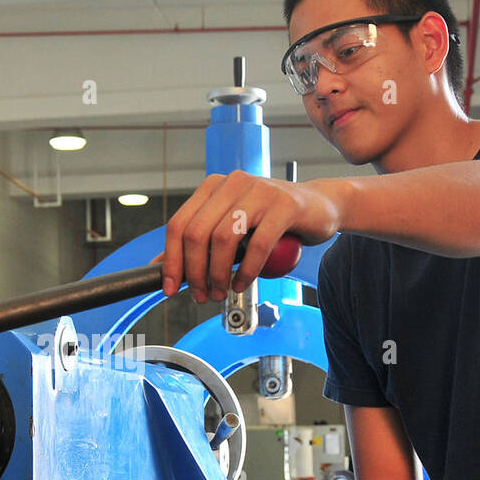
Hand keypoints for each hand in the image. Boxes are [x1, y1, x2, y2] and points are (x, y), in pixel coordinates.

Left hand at [159, 171, 344, 301]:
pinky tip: (242, 284)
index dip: (170, 260)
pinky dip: (246, 271)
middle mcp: (232, 183)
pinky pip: (257, 245)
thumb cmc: (272, 221)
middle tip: (200, 296)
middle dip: (194, 272)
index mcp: (213, 187)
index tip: (169, 288)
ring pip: (223, 238)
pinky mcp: (284, 205)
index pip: (178, 225)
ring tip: (220, 292)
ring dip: (217, 274)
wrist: (319, 207)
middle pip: (197, 233)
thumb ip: (199, 243)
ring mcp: (258, 190)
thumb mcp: (230, 228)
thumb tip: (159, 267)